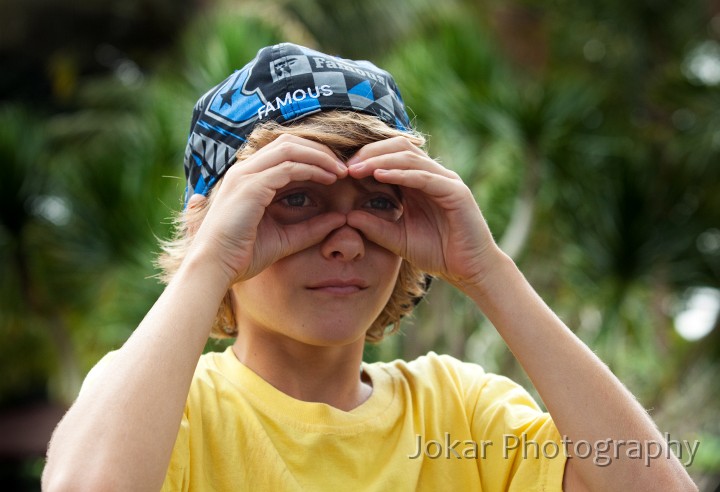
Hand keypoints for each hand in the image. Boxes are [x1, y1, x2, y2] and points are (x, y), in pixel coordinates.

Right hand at [186, 135, 347, 285]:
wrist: (214, 268)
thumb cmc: (242, 256)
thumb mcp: (285, 239)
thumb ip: (311, 228)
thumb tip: (340, 218)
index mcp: (247, 178)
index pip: (284, 152)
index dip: (313, 157)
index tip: (336, 173)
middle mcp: (244, 170)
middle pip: (289, 143)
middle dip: (319, 150)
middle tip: (343, 167)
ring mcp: (245, 175)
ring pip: (290, 148)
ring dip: (320, 156)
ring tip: (341, 171)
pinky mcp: (251, 186)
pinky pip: (288, 167)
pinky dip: (313, 168)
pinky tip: (330, 179)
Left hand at [346, 137, 498, 288]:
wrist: (469, 270)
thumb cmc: (438, 254)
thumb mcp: (397, 239)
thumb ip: (375, 227)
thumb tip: (347, 216)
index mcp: (418, 182)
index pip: (389, 157)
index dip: (364, 159)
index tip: (339, 171)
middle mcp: (432, 175)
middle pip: (397, 148)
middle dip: (368, 153)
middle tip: (344, 166)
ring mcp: (445, 180)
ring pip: (409, 157)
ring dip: (380, 159)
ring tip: (356, 168)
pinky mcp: (455, 191)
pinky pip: (424, 176)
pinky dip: (401, 173)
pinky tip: (380, 175)